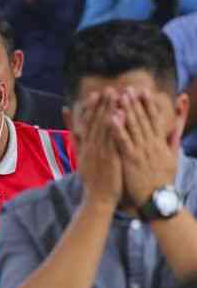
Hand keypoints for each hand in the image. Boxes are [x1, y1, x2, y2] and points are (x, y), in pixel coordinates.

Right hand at [78, 90, 122, 207]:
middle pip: (95, 122)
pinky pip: (112, 138)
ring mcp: (99, 152)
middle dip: (101, 105)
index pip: (86, 124)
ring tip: (114, 95)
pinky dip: (115, 125)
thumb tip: (73, 134)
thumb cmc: (93, 182)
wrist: (97, 199)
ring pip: (104, 127)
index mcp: (85, 148)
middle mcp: (91, 148)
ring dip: (109, 110)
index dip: (90, 109)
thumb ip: (79, 146)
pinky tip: (119, 114)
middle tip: (106, 89)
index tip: (94, 94)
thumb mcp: (82, 162)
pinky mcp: (109, 158)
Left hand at [110, 87, 178, 206]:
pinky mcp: (131, 160)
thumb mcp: (172, 156)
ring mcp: (141, 151)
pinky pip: (123, 141)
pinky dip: (117, 128)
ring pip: (133, 127)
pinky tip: (111, 117)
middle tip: (129, 88)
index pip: (153, 120)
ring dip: (126, 110)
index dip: (147, 105)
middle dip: (136, 103)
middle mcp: (151, 144)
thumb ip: (173, 138)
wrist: (158, 199)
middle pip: (143, 120)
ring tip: (120, 96)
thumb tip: (176, 125)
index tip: (143, 91)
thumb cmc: (163, 179)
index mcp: (159, 143)